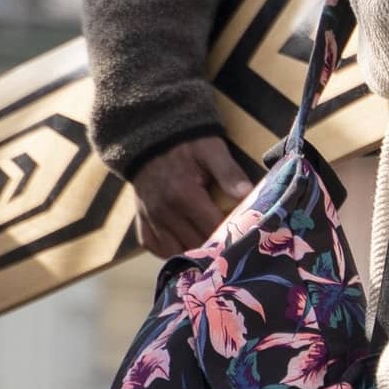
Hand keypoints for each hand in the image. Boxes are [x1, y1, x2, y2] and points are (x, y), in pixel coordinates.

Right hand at [127, 134, 249, 258]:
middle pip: (196, 245)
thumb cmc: (187, 144)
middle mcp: (164, 212)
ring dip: (193, 252)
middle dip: (215, 246)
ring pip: (175, 252)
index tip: (244, 235)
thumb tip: (248, 194)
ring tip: (209, 244)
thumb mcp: (212, 150)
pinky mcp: (141, 221)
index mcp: (184, 195)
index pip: (213, 229)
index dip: (231, 235)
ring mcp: (150, 218)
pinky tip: (185, 242)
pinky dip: (170, 250)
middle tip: (230, 241)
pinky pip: (154, 247)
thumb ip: (229, 173)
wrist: (150, 136)